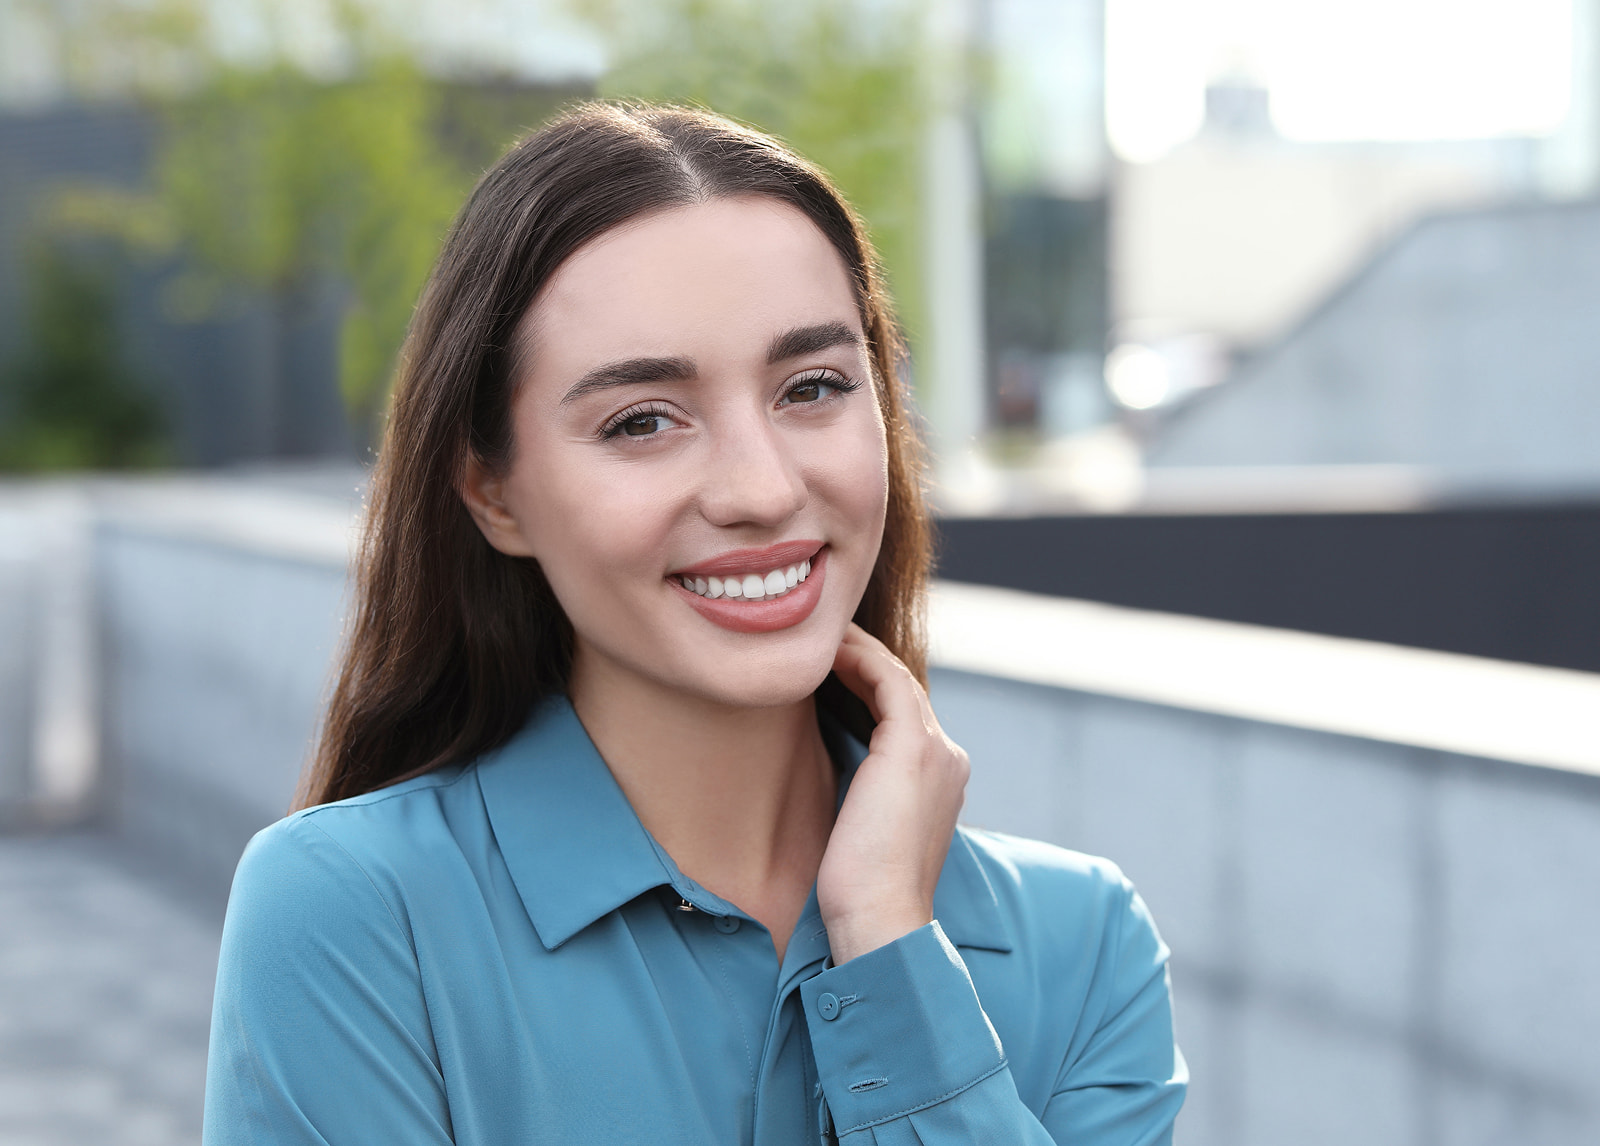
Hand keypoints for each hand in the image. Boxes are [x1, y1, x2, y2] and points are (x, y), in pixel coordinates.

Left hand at [816, 623, 969, 963]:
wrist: (880, 919)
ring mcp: (935, 750)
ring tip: (819, 634)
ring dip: (858, 650)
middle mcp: (947, 757)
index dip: (865, 684)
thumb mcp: (863, 827)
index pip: (903, 714)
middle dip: (862, 659)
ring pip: (896, 676)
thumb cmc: (860, 889)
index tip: (826, 668)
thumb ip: (860, 791)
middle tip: (820, 638)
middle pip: (902, 688)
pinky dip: (857, 659)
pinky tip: (825, 652)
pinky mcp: (913, 748)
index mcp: (940, 778)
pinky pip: (886, 680)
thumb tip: (825, 768)